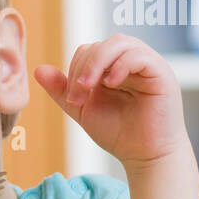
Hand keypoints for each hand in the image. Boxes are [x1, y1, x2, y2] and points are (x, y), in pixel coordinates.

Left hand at [34, 34, 189, 166]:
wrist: (144, 156)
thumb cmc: (118, 133)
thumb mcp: (82, 110)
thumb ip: (62, 90)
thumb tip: (38, 69)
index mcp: (112, 68)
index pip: (88, 50)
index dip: (74, 69)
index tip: (72, 99)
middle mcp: (130, 62)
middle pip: (102, 44)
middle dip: (83, 68)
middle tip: (77, 97)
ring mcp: (147, 65)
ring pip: (119, 43)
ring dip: (97, 62)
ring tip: (88, 87)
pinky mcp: (161, 73)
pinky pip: (139, 56)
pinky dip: (121, 65)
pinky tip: (112, 83)